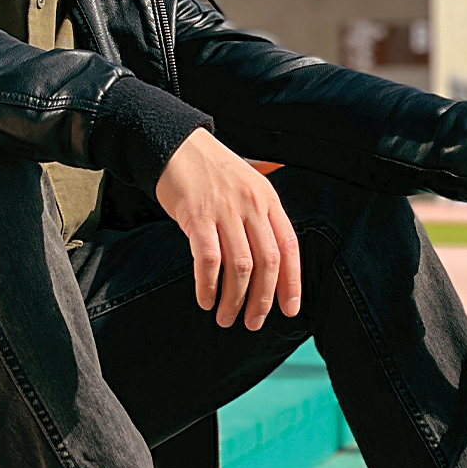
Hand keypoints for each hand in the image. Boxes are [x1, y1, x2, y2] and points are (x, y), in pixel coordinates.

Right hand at [155, 128, 301, 330]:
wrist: (174, 144)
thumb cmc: (210, 168)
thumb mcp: (247, 183)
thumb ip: (262, 214)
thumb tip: (272, 256)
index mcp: (268, 198)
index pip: (289, 247)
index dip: (292, 282)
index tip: (290, 309)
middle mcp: (251, 205)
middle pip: (267, 262)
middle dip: (262, 300)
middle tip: (254, 323)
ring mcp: (224, 211)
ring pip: (240, 267)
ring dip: (234, 300)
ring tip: (226, 317)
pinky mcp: (196, 217)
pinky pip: (208, 261)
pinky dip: (208, 286)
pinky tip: (205, 299)